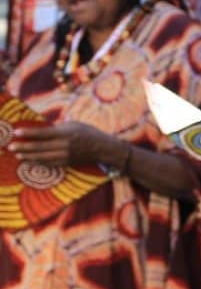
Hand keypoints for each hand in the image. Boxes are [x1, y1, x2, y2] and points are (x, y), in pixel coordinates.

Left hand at [9, 122, 124, 168]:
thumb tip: (41, 129)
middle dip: (24, 146)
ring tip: (17, 154)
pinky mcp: (66, 163)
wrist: (102, 148)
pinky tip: (29, 160)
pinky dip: (38, 162)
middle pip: (39, 147)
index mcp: (65, 133)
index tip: (16, 132)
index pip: (43, 133)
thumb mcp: (73, 124)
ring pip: (42, 157)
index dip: (29, 133)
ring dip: (28, 156)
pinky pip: (48, 163)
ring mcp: (65, 156)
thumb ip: (57, 128)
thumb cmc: (87, 132)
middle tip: (11, 146)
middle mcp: (64, 145)